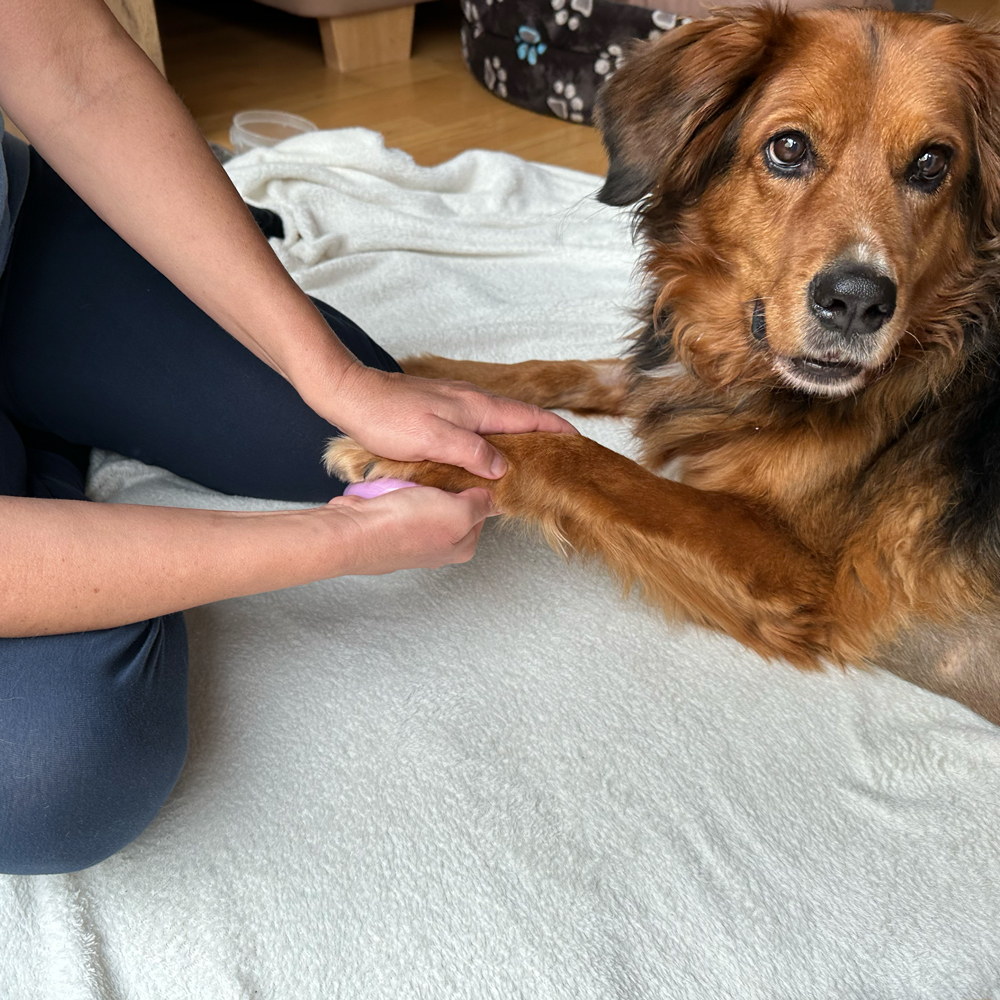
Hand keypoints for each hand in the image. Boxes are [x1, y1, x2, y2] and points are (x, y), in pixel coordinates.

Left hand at [312, 363, 577, 479]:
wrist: (351, 395)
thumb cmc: (387, 418)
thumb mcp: (434, 442)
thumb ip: (472, 453)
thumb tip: (503, 467)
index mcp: (477, 407)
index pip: (530, 417)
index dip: (556, 430)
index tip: (578, 442)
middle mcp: (472, 400)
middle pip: (520, 417)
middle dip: (544, 433)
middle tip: (562, 454)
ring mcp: (457, 401)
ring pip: (499, 419)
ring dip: (519, 435)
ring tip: (532, 457)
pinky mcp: (441, 407)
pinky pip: (480, 422)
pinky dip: (494, 435)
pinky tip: (488, 451)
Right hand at [323, 485, 497, 574]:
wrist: (356, 531)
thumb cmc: (404, 526)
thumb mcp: (458, 511)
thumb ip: (481, 505)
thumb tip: (495, 500)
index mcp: (462, 547)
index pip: (482, 511)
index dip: (478, 488)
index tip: (472, 472)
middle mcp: (438, 546)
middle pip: (455, 506)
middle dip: (449, 486)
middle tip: (442, 471)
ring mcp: (413, 536)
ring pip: (429, 501)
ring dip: (424, 485)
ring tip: (419, 476)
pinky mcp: (391, 523)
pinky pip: (405, 500)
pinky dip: (403, 488)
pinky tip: (400, 481)